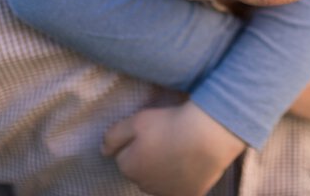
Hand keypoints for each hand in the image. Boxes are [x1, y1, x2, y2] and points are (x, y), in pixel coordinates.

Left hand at [102, 100, 244, 195]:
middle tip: (165, 139)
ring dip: (163, 171)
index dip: (134, 143)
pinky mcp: (188, 195)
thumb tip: (103, 150)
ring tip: (179, 149)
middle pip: (141, 171)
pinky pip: (180, 187)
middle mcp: (144, 186)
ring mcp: (167, 192)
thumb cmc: (169, 125)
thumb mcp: (136, 121)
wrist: (207, 136)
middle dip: (147, 159)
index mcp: (129, 167)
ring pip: (159, 181)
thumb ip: (113, 136)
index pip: (123, 157)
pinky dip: (182, 179)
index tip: (149, 132)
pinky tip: (190, 163)